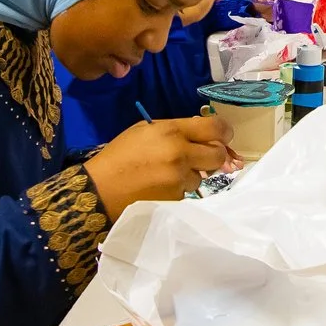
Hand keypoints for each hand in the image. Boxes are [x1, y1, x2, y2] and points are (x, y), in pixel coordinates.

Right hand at [82, 117, 236, 218]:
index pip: (214, 127)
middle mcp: (180, 153)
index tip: (225, 135)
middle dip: (216, 154)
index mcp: (171, 131)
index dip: (225, 130)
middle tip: (206, 155)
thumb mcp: (144, 130)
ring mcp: (179, 178)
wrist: (100, 190)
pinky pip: (188, 190)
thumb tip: (201, 135)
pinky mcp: (176, 198)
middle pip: (218, 154)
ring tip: (169, 173)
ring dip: (192, 173)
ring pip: (202, 175)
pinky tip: (162, 186)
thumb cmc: (120, 156)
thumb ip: (175, 130)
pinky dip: (180, 188)